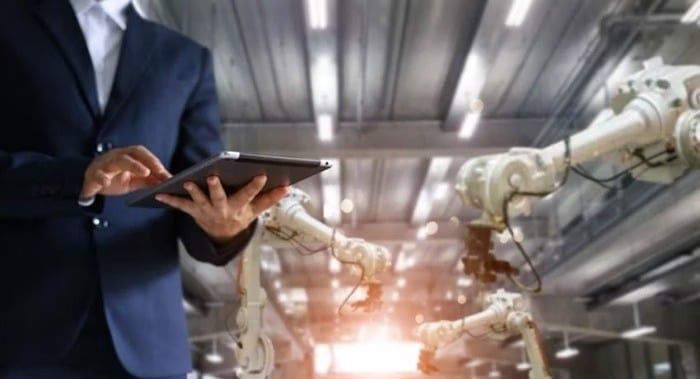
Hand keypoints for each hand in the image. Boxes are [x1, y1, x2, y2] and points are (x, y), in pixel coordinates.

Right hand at [80, 145, 170, 198]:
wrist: (92, 184)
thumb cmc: (115, 179)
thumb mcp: (135, 181)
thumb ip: (149, 180)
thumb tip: (168, 182)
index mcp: (127, 156)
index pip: (142, 153)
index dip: (154, 161)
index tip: (166, 172)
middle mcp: (117, 156)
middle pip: (133, 153)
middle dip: (148, 160)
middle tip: (159, 171)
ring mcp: (104, 164)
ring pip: (118, 160)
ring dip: (133, 165)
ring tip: (144, 172)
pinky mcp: (93, 174)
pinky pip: (97, 174)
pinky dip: (101, 178)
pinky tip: (106, 183)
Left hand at [155, 175, 289, 244]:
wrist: (222, 237)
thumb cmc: (239, 218)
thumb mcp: (255, 211)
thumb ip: (269, 199)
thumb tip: (287, 187)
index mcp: (239, 207)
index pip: (249, 195)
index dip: (255, 186)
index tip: (262, 174)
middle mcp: (222, 210)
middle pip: (220, 198)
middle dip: (216, 188)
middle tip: (213, 177)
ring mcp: (207, 211)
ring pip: (199, 200)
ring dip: (193, 191)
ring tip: (187, 182)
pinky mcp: (194, 212)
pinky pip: (181, 206)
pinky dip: (170, 200)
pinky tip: (159, 193)